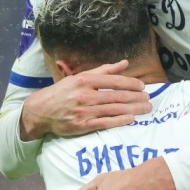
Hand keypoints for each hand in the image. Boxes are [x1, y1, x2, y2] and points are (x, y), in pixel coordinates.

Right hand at [19, 60, 151, 140]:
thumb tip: (124, 63)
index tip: (142, 86)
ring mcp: (84, 111)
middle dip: (136, 98)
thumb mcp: (80, 77)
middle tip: (148, 99)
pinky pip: (106, 122)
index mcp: (85, 80)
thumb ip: (103, 70)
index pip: (114, 81)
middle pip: (117, 96)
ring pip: (114, 109)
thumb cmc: (62, 92)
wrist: (41, 111)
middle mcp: (85, 95)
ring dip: (133, 109)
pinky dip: (120, 120)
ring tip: (145, 108)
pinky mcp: (83, 125)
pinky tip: (131, 118)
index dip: (131, 83)